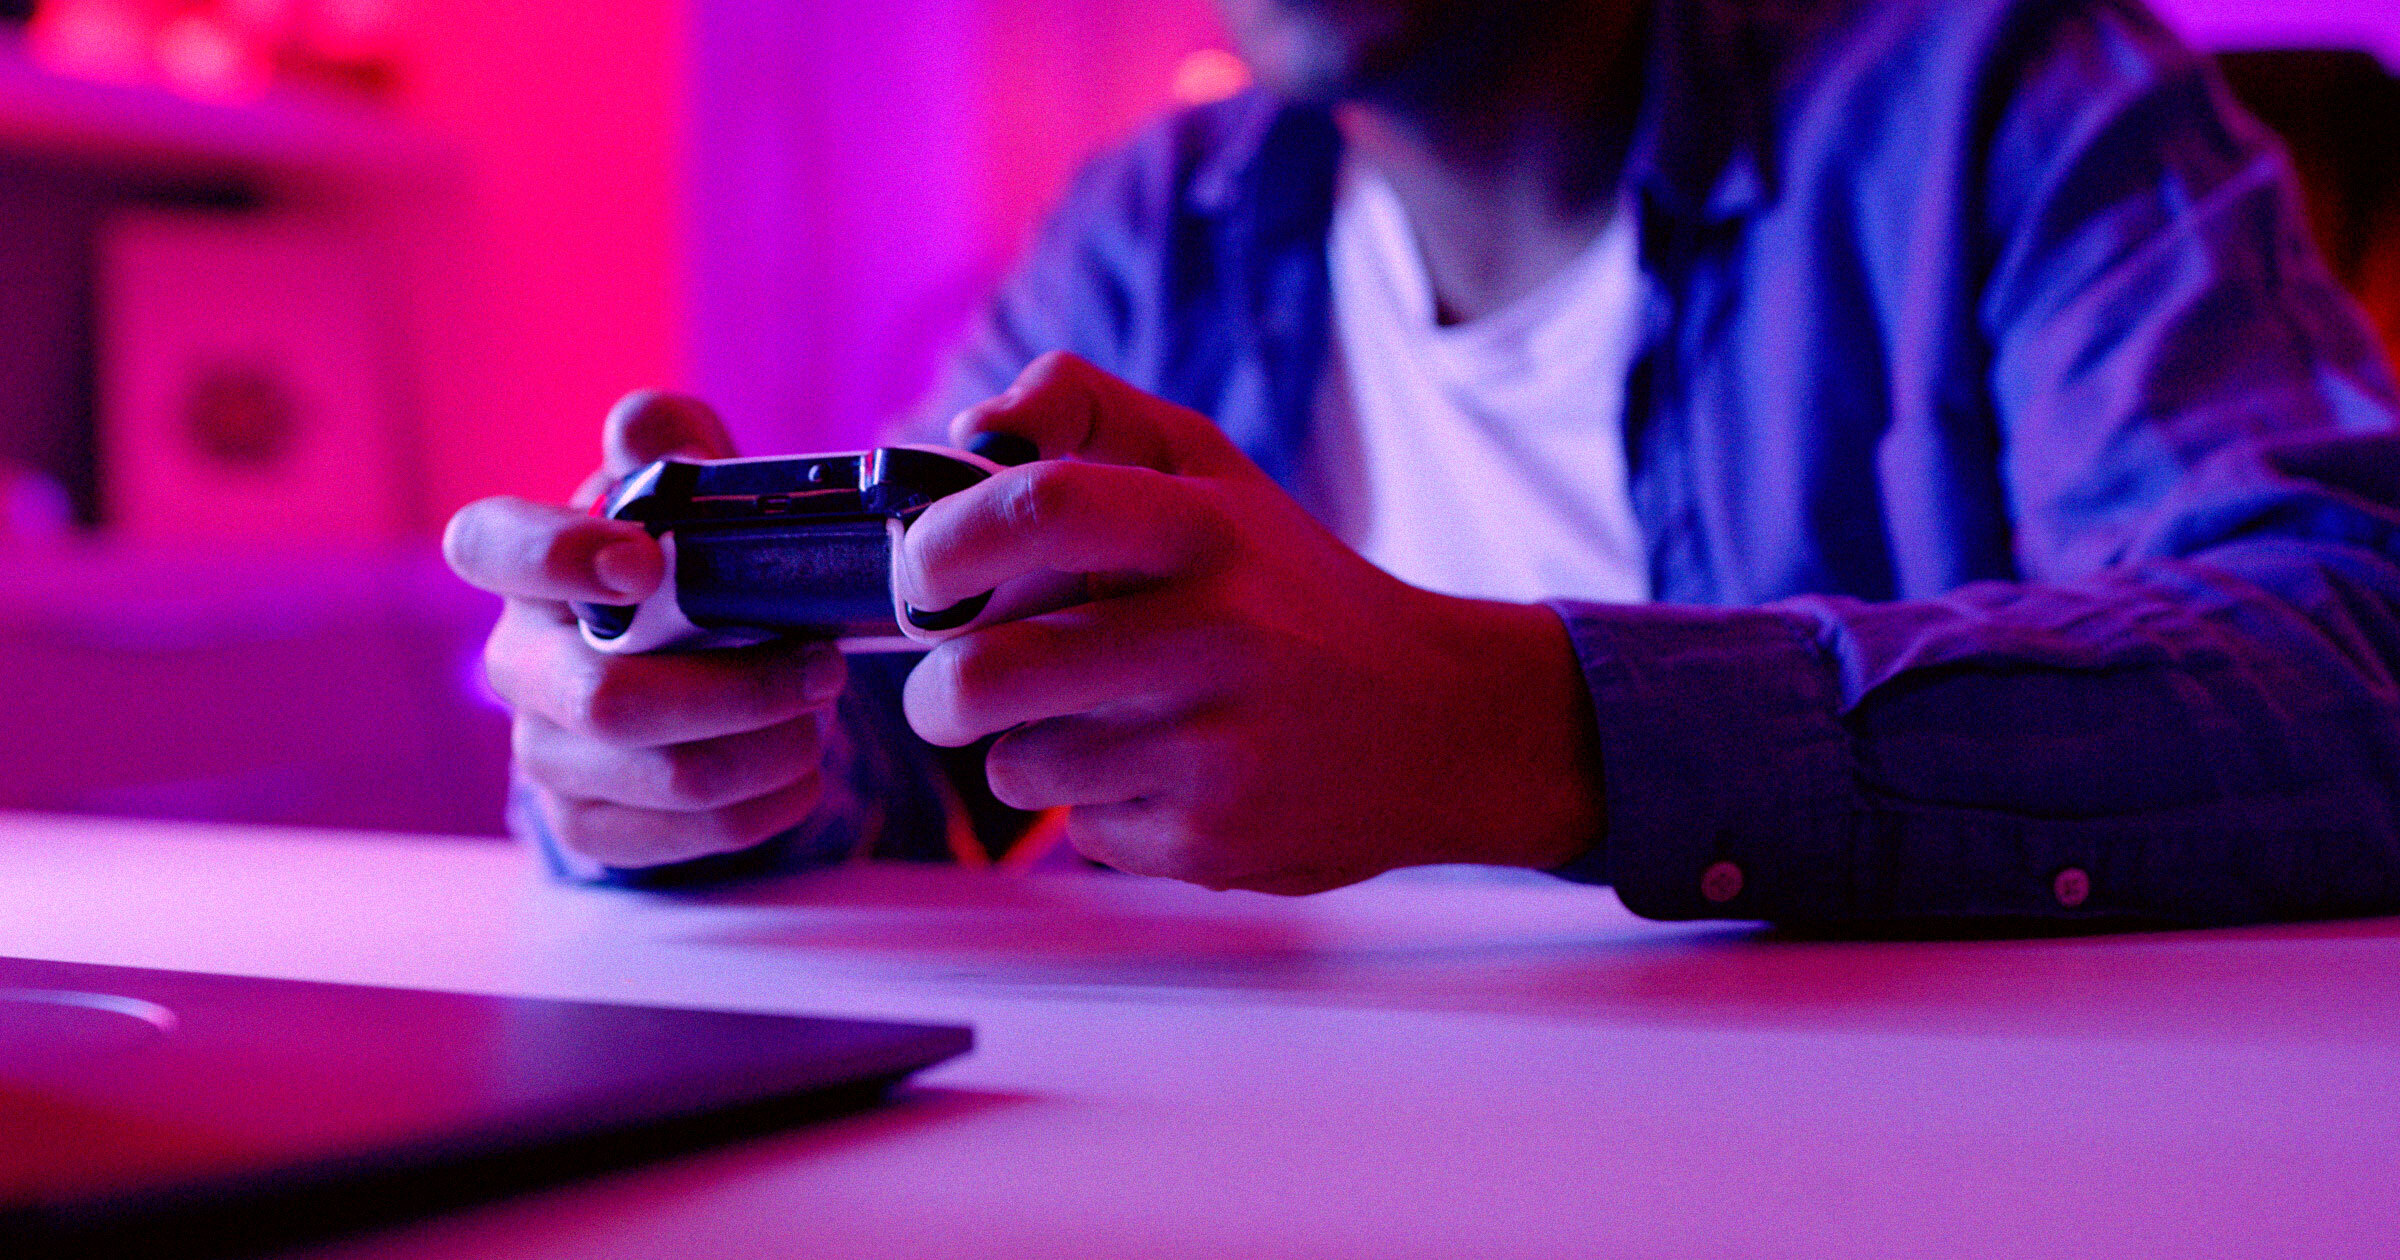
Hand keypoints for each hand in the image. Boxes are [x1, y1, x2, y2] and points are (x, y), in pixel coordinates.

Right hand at [443, 393, 846, 869]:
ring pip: (662, 776)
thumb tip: (641, 431)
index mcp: (527, 566)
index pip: (491, 547)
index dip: (558, 557)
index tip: (646, 562)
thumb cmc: (689, 564)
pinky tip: (800, 771)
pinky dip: (763, 806)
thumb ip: (670, 443)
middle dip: (736, 688)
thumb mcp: (689, 489)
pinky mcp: (589, 825)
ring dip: (766, 748)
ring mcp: (546, 754)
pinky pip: (682, 838)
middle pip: (608, 699)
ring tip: (820, 712)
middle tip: (822, 664)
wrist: (697, 665)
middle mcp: (519, 663)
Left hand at [896, 352, 1604, 893]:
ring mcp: (1212, 751)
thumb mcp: (1214, 470)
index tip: (922, 569)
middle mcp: (1212, 637)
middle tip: (950, 682)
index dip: (943, 541)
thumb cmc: (1294, 589)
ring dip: (1027, 748)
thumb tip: (972, 429)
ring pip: (1018, 766)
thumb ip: (1089, 412)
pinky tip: (1164, 773)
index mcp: (1205, 528)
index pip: (1036, 509)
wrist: (1442, 725)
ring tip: (1098, 720)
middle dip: (936, 688)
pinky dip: (1094, 806)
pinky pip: (1081, 831)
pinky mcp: (1212, 842)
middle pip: (986, 675)